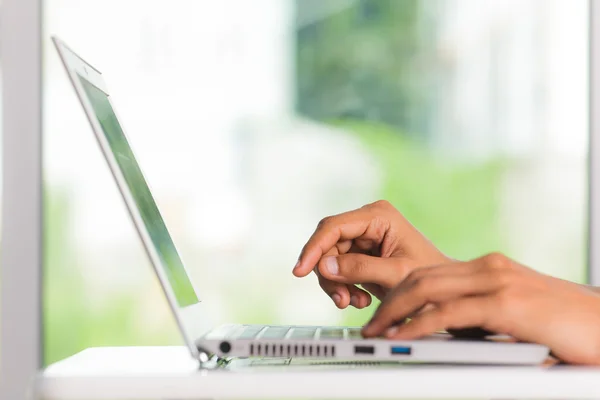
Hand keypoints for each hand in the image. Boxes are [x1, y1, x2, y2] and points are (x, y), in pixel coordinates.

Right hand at [293, 200, 449, 308]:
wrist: (444, 290)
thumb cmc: (430, 276)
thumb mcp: (395, 274)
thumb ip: (360, 269)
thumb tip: (324, 266)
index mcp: (378, 215)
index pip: (333, 227)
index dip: (314, 248)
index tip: (300, 270)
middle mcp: (367, 221)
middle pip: (327, 244)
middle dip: (329, 274)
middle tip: (341, 299)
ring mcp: (363, 236)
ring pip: (329, 259)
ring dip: (337, 284)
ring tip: (355, 302)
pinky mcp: (361, 252)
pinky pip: (338, 268)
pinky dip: (344, 287)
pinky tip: (361, 298)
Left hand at [362, 253, 599, 364]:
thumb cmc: (566, 327)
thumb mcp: (516, 316)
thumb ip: (483, 318)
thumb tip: (448, 335)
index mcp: (489, 269)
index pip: (431, 273)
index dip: (400, 292)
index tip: (383, 314)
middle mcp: (489, 268)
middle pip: (421, 277)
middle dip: (389, 300)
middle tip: (369, 325)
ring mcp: (497, 282)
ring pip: (427, 289)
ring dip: (394, 312)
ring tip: (374, 333)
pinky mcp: (506, 304)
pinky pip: (448, 314)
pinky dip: (418, 326)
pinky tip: (401, 338)